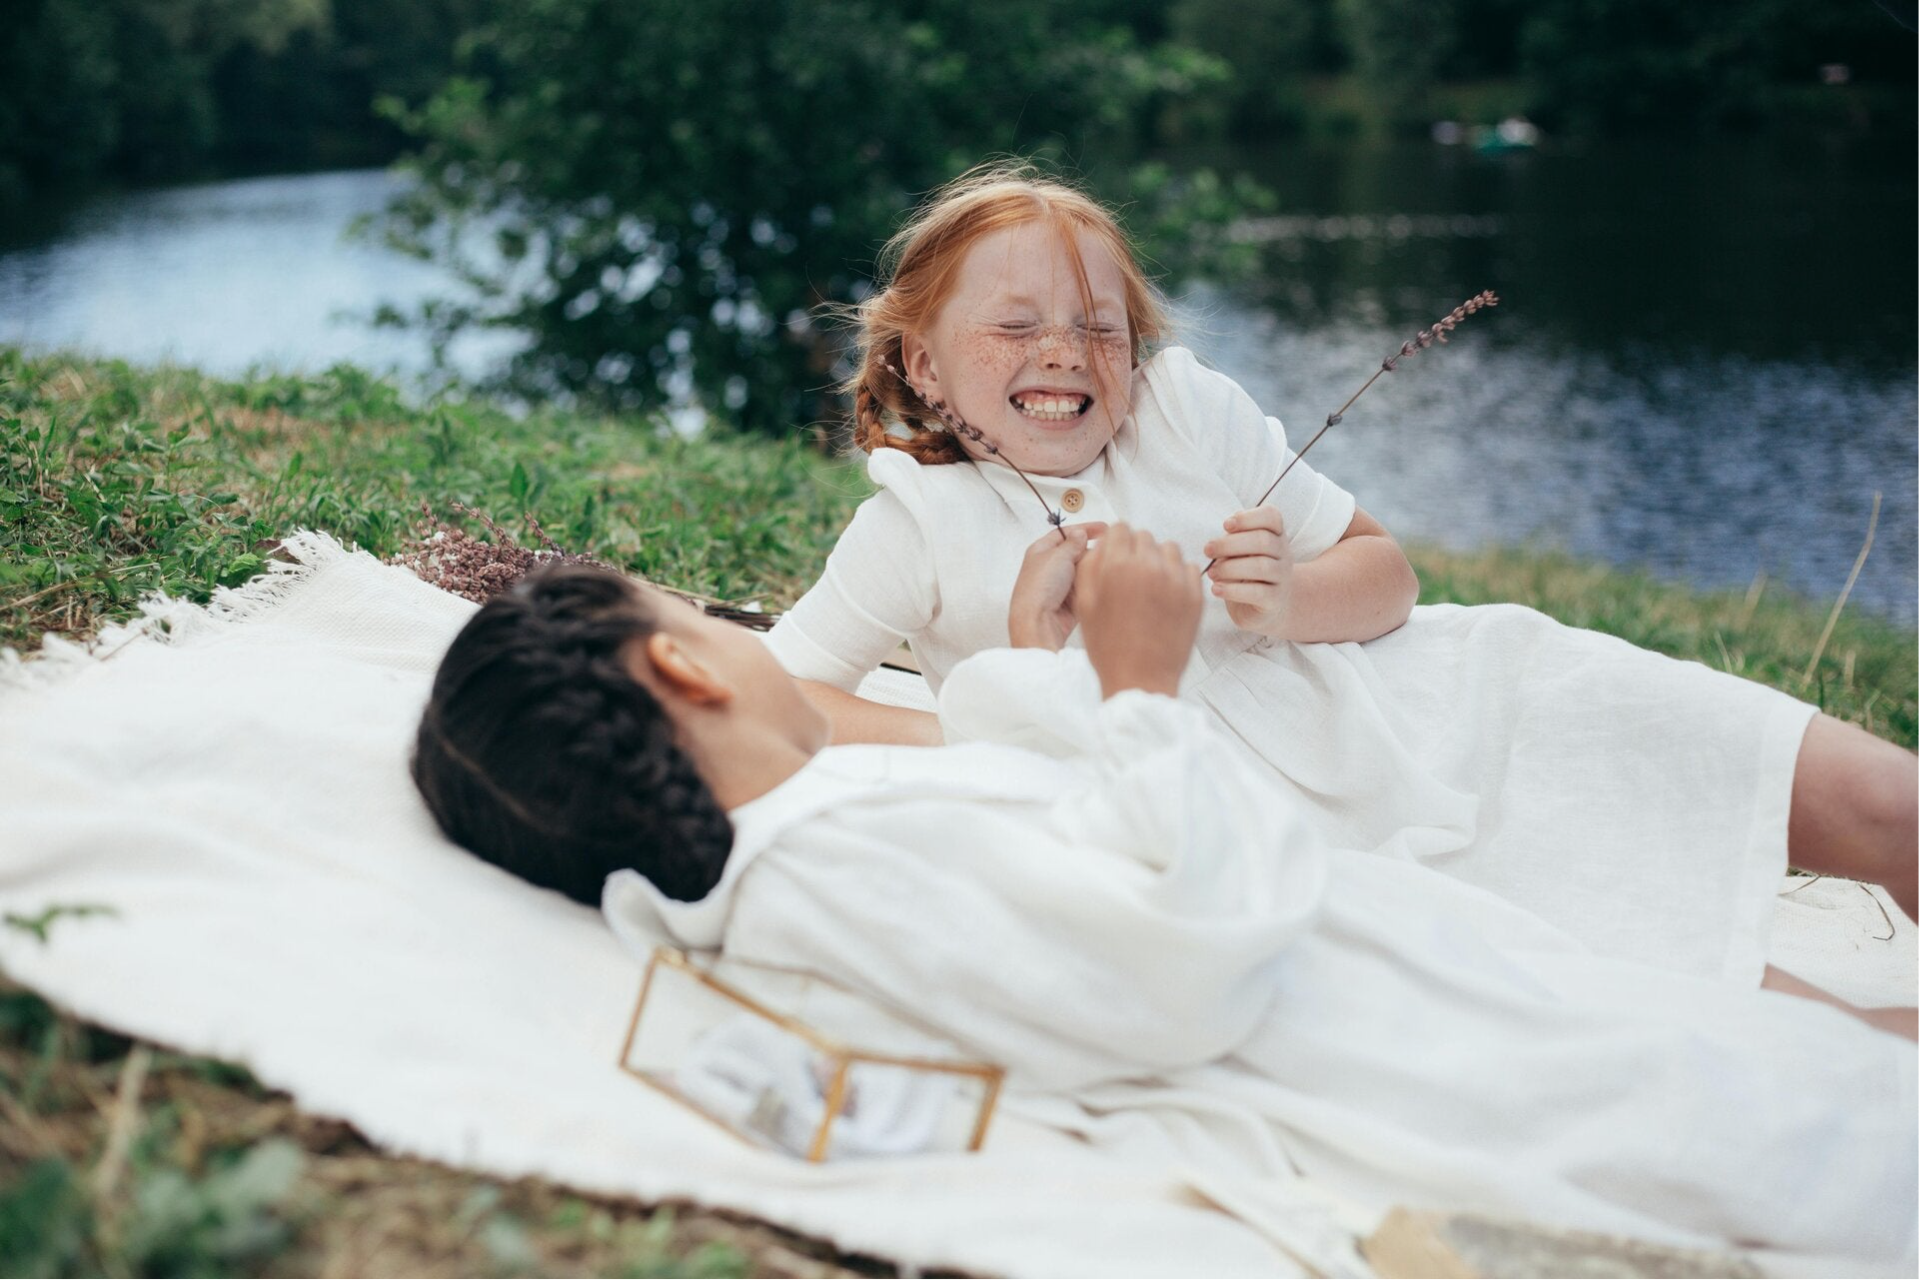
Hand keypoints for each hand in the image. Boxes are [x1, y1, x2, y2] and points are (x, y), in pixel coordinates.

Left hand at [1008, 522, 1106, 650]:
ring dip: (1090, 570)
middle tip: (1101, 553)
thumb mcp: (1059, 555)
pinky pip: (1085, 587)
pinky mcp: (1068, 600)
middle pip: (1077, 552)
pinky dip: (1090, 586)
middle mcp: (1049, 566)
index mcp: (1041, 551)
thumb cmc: (1039, 589)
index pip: (1065, 533)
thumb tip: (1080, 533)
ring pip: (1083, 570)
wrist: (1038, 621)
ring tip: (1094, 572)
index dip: (1084, 529)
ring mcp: (1059, 584)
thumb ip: (1073, 542)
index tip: (1103, 528)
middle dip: (1089, 553)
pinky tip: (1093, 586)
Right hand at [1074, 523, 1202, 698]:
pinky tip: (1166, 595)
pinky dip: (1178, 575)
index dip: (1115, 541)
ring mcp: (1176, 580)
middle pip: (1144, 536)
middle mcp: (1150, 567)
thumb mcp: (1085, 604)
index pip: (1120, 528)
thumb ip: (1090, 566)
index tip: (1116, 555)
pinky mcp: (1195, 595)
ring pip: (1169, 548)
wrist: (1141, 679)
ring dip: (1158, 560)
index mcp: (1118, 567)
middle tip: (1130, 576)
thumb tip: (1102, 544)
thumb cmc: (1108, 646)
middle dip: (1135, 550)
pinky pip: (1189, 568)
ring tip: (1150, 585)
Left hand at [1204, 506, 1293, 635]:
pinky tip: (1216, 589)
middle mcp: (1283, 553)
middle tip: (1208, 550)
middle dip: (1230, 544)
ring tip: (1212, 573)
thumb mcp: (1239, 552)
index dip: (1248, 518)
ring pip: (1261, 566)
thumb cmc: (1246, 573)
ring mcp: (1282, 577)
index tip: (1226, 525)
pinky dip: (1233, 590)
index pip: (1271, 517)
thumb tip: (1217, 540)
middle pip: (1263, 540)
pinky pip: (1257, 593)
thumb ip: (1232, 541)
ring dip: (1230, 568)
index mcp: (1275, 535)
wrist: (1266, 607)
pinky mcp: (1275, 600)